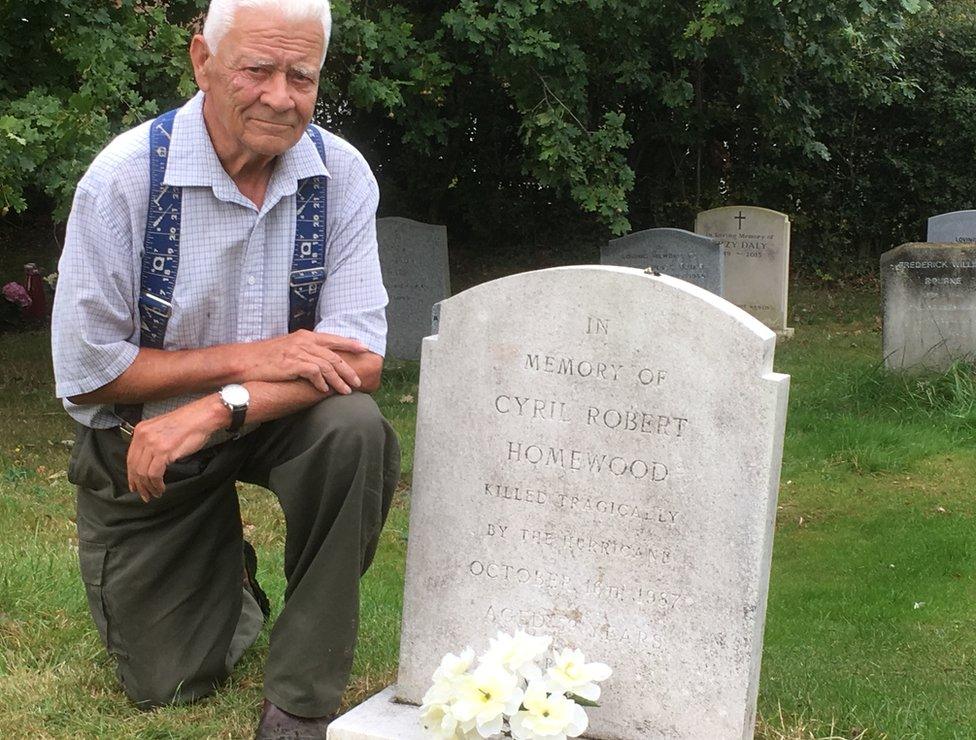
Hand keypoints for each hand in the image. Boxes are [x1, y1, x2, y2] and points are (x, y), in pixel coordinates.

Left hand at [126, 396, 223, 501]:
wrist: (203, 416)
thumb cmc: (189, 423)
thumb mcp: (163, 429)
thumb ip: (152, 442)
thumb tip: (149, 462)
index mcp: (141, 430)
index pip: (130, 458)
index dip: (132, 475)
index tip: (135, 485)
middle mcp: (143, 436)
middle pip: (134, 467)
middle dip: (139, 484)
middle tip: (144, 494)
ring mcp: (152, 443)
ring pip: (143, 473)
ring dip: (148, 487)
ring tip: (154, 493)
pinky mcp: (163, 451)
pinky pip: (154, 473)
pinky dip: (156, 484)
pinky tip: (161, 487)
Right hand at [237, 330, 367, 393]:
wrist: (245, 360)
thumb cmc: (266, 357)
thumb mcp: (289, 347)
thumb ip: (305, 350)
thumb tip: (319, 360)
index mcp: (305, 336)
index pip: (333, 338)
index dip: (350, 343)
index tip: (364, 348)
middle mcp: (304, 341)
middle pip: (334, 355)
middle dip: (348, 369)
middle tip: (358, 381)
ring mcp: (298, 352)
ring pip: (328, 366)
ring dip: (339, 380)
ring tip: (346, 391)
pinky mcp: (292, 364)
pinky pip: (314, 373)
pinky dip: (322, 382)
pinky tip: (325, 390)